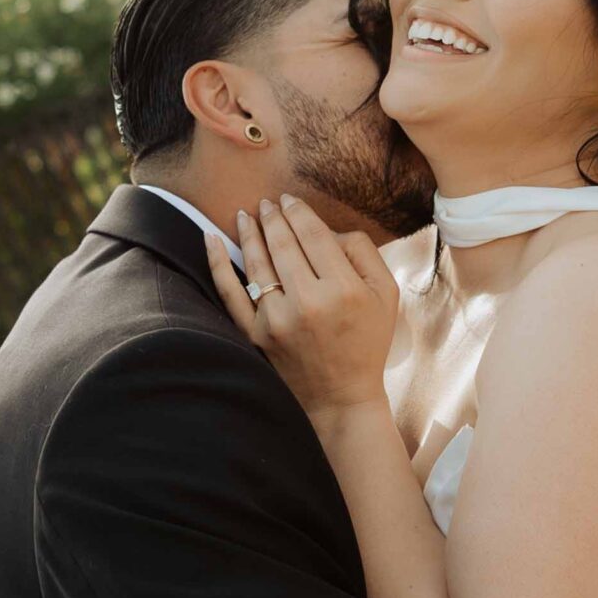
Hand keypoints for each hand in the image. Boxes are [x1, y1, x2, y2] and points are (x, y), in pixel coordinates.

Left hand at [205, 194, 402, 418]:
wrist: (341, 397)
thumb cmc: (366, 342)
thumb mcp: (386, 295)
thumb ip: (364, 253)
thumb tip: (327, 230)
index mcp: (343, 289)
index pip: (314, 236)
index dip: (299, 212)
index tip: (290, 200)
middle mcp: (308, 302)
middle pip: (284, 245)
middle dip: (274, 218)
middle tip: (268, 203)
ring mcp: (277, 320)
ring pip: (257, 263)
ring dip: (250, 233)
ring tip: (248, 214)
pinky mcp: (256, 335)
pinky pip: (230, 294)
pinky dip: (218, 264)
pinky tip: (211, 239)